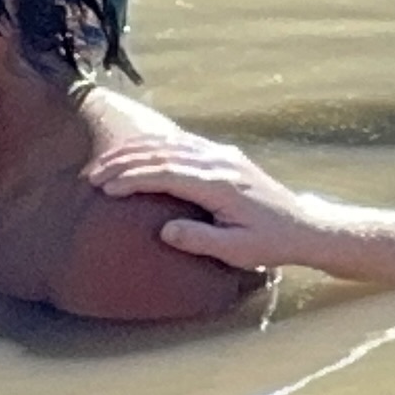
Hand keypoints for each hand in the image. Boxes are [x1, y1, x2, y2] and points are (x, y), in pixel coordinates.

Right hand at [86, 131, 319, 270]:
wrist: (302, 225)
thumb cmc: (270, 243)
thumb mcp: (237, 251)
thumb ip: (200, 240)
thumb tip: (164, 231)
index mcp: (221, 185)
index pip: (167, 174)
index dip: (133, 178)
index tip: (105, 187)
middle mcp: (220, 162)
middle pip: (163, 153)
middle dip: (124, 161)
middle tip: (92, 175)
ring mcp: (222, 155)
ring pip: (170, 143)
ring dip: (135, 151)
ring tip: (105, 163)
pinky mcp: (224, 155)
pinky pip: (183, 143)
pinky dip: (154, 146)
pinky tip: (136, 152)